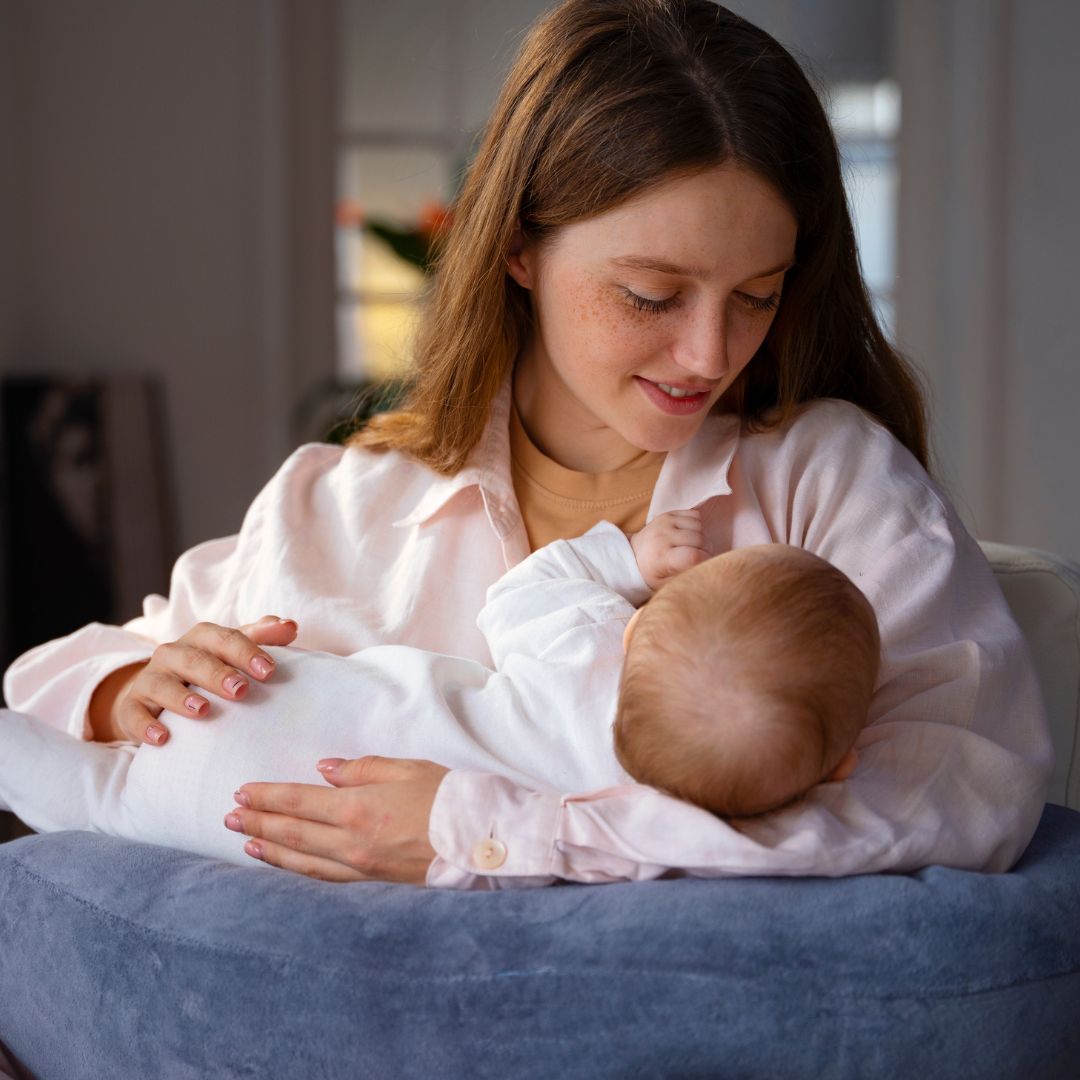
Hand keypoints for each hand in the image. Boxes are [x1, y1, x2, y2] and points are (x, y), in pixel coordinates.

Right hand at [91, 614, 298, 745]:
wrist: (157, 691)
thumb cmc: (209, 668)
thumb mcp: (234, 650)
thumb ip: (262, 637)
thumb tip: (290, 625)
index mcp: (203, 638)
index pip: (225, 638)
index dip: (246, 651)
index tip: (269, 670)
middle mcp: (174, 653)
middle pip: (195, 659)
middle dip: (218, 674)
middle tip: (242, 690)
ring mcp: (150, 679)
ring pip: (162, 684)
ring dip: (182, 697)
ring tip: (204, 711)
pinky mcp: (132, 706)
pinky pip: (134, 714)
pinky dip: (146, 725)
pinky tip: (162, 738)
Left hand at [226, 756, 449, 884]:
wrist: (480, 839)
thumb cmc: (448, 796)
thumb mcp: (406, 768)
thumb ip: (361, 769)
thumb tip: (324, 771)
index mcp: (359, 808)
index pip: (299, 801)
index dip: (268, 797)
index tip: (242, 792)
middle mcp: (352, 842)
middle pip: (293, 833)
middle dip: (258, 823)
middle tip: (229, 816)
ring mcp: (361, 867)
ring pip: (302, 861)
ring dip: (269, 850)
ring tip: (245, 841)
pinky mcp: (373, 882)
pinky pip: (324, 879)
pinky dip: (297, 872)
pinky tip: (284, 866)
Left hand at [630, 508, 710, 589]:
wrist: (634, 554)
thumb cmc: (652, 573)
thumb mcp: (665, 585)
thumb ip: (685, 579)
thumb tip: (702, 571)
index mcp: (661, 557)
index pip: (693, 555)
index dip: (704, 559)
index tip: (701, 564)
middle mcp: (662, 536)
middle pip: (699, 539)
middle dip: (702, 549)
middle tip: (693, 556)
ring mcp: (664, 522)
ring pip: (698, 526)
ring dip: (699, 536)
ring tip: (689, 545)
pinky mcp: (667, 514)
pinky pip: (694, 515)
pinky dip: (695, 525)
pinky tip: (685, 535)